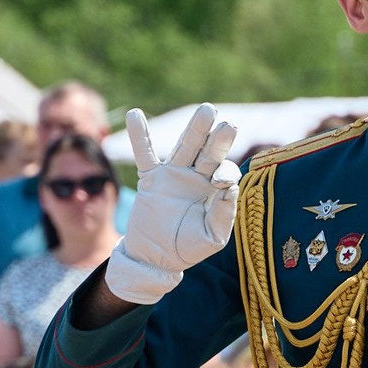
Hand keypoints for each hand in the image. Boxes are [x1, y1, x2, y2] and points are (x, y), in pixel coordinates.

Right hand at [105, 105, 240, 304]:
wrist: (155, 257)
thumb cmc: (187, 248)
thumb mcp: (211, 238)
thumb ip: (223, 215)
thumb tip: (231, 188)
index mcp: (215, 189)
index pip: (225, 171)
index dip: (225, 172)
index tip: (218, 182)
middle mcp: (198, 177)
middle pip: (210, 151)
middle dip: (219, 138)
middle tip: (228, 125)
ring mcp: (174, 174)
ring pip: (185, 146)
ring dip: (195, 129)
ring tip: (206, 110)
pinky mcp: (151, 178)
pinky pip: (145, 154)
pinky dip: (140, 135)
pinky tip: (136, 115)